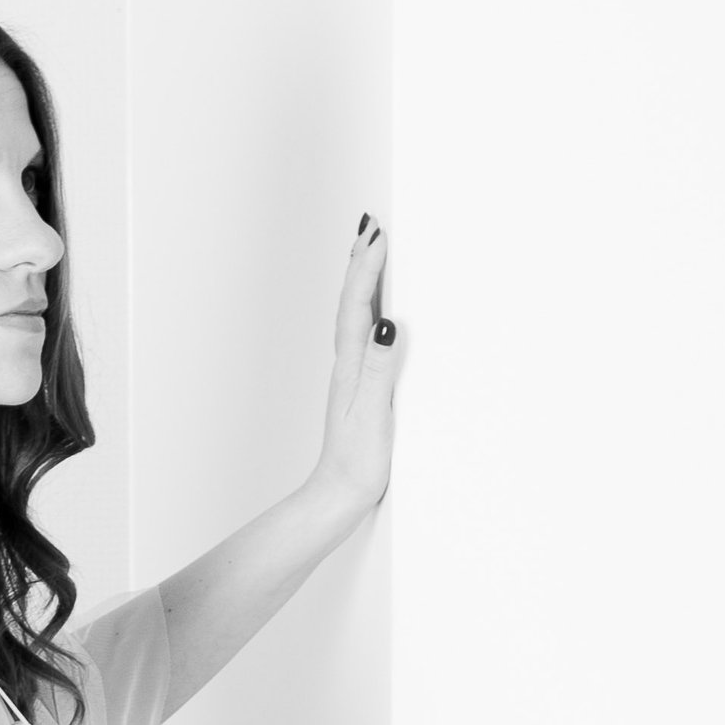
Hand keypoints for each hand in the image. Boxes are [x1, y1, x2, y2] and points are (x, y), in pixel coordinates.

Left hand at [317, 215, 402, 519]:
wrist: (337, 498)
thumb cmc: (356, 463)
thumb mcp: (373, 414)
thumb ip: (380, 368)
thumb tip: (388, 324)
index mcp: (350, 365)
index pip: (357, 304)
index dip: (367, 268)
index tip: (379, 234)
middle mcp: (347, 365)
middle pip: (352, 302)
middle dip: (361, 262)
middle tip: (372, 226)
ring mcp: (352, 377)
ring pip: (356, 316)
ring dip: (363, 282)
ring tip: (371, 254)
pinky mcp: (360, 390)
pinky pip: (363, 337)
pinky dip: (369, 313)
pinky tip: (378, 316)